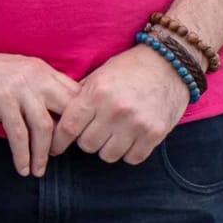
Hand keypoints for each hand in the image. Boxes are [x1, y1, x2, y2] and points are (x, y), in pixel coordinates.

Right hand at [0, 51, 80, 176]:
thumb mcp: (20, 77)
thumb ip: (40, 92)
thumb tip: (60, 122)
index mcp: (43, 70)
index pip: (75, 96)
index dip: (80, 120)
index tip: (76, 140)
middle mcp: (36, 76)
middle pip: (67, 112)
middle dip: (68, 140)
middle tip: (60, 155)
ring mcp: (19, 86)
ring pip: (45, 127)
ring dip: (44, 153)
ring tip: (39, 169)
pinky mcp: (1, 99)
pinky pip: (19, 133)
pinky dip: (23, 154)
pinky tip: (22, 167)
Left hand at [50, 45, 190, 165]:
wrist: (168, 64)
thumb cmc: (128, 68)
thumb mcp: (98, 76)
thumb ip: (80, 96)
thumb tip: (58, 114)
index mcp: (97, 93)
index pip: (69, 127)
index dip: (59, 140)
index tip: (54, 146)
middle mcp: (115, 110)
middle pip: (87, 144)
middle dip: (85, 141)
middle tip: (90, 133)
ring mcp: (137, 124)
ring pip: (109, 155)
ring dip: (106, 149)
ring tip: (109, 137)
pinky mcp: (156, 134)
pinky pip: (133, 158)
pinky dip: (127, 153)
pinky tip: (127, 141)